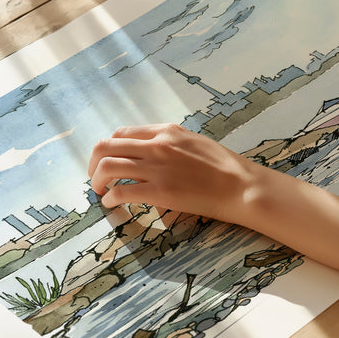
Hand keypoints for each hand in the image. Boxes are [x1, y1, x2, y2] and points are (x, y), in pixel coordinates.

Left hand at [89, 123, 338, 313]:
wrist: (244, 187)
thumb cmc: (225, 168)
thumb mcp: (197, 144)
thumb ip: (172, 143)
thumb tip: (154, 148)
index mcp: (166, 132)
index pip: (122, 133)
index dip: (108, 149)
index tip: (106, 163)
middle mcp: (157, 145)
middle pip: (107, 146)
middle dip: (93, 163)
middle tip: (94, 179)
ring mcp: (158, 167)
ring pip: (108, 168)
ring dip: (98, 181)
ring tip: (100, 194)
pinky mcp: (161, 191)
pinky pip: (122, 192)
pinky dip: (110, 198)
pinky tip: (113, 206)